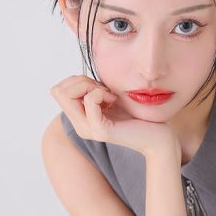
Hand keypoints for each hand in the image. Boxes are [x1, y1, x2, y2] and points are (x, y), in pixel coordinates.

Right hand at [50, 75, 180, 161]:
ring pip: (68, 94)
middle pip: (58, 91)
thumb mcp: (109, 97)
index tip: (99, 87)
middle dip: (81, 81)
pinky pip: (89, 101)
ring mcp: (89, 130)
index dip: (76, 81)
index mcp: (80, 118)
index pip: (58, 90)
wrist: (157, 136)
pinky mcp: (101, 131)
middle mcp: (80, 126)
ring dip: (90, 86)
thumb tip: (75, 79)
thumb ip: (91, 90)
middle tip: (104, 90)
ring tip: (109, 95)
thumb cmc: (137, 114)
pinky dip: (100, 93)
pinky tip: (115, 100)